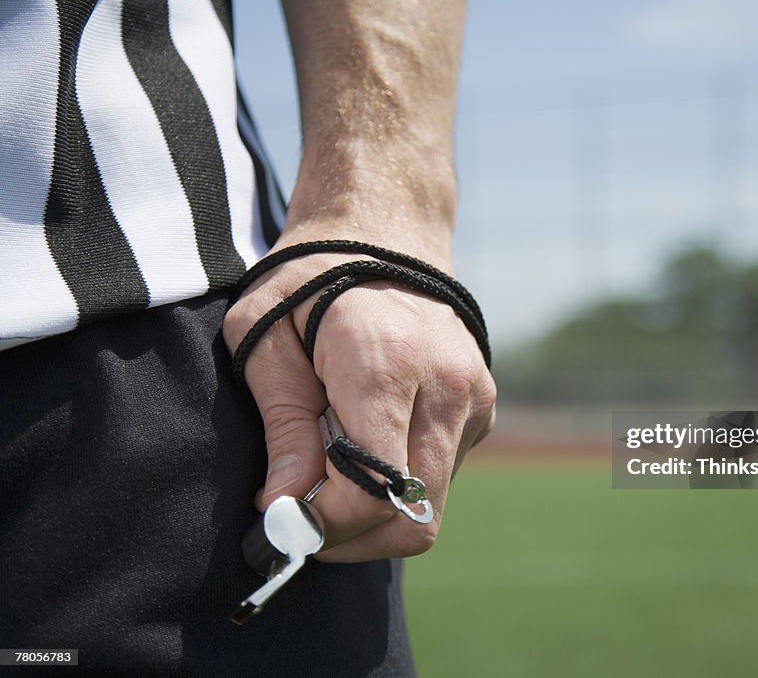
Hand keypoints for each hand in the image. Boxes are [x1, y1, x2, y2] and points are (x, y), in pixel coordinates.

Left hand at [222, 231, 495, 562]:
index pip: (373, 489)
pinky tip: (371, 440)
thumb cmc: (311, 279)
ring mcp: (473, 396)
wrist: (385, 229)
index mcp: (387, 364)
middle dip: (355, 537)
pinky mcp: (483, 404)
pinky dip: (403, 481)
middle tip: (306, 518)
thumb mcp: (266, 339)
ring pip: (432, 503)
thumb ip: (283, 427)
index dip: (324, 525)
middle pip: (414, 514)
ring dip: (379, 512)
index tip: (282, 520)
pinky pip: (443, 473)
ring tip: (334, 471)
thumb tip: (285, 507)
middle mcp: (445, 384)